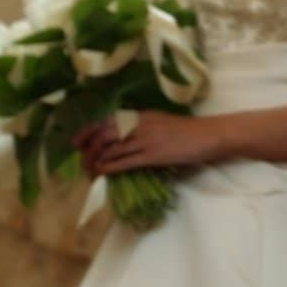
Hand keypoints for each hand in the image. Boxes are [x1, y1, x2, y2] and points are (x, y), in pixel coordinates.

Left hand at [75, 112, 227, 174]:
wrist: (209, 135)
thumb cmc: (189, 131)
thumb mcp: (161, 122)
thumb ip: (143, 127)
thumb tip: (125, 139)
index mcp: (141, 115)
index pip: (108, 121)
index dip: (89, 131)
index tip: (77, 141)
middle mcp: (139, 124)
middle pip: (104, 134)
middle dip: (88, 148)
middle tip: (81, 160)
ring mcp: (145, 139)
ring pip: (111, 149)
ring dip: (96, 160)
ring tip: (88, 171)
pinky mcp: (152, 155)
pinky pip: (124, 161)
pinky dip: (109, 167)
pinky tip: (102, 172)